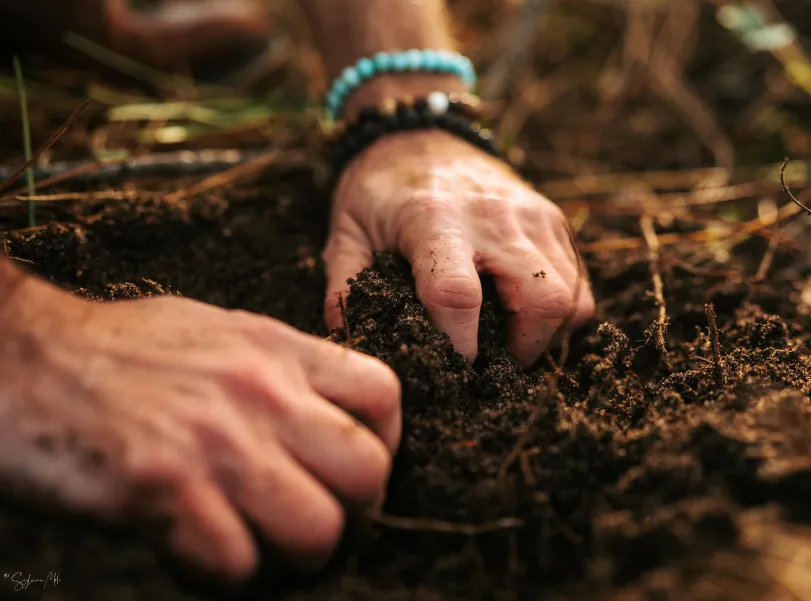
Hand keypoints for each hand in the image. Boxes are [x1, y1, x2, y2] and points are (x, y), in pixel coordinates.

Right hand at [0, 280, 400, 579]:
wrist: (21, 355)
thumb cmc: (118, 349)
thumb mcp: (218, 333)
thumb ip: (280, 371)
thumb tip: (325, 420)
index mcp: (276, 349)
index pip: (385, 396)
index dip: (387, 447)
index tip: (354, 475)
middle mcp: (260, 391)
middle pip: (369, 475)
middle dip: (351, 517)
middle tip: (311, 526)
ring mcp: (216, 440)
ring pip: (316, 531)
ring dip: (292, 559)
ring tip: (255, 548)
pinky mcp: (163, 489)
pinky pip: (236, 566)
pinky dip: (223, 577)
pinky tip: (194, 555)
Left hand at [322, 129, 595, 365]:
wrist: (420, 131)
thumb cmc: (379, 189)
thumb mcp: (345, 231)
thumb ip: (344, 288)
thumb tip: (348, 342)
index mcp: (434, 219)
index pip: (457, 296)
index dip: (458, 346)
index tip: (450, 367)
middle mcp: (494, 216)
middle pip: (541, 301)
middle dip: (521, 350)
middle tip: (492, 362)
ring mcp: (533, 215)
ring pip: (570, 297)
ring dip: (544, 335)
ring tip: (508, 340)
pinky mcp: (553, 219)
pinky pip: (579, 283)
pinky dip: (561, 313)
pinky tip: (525, 313)